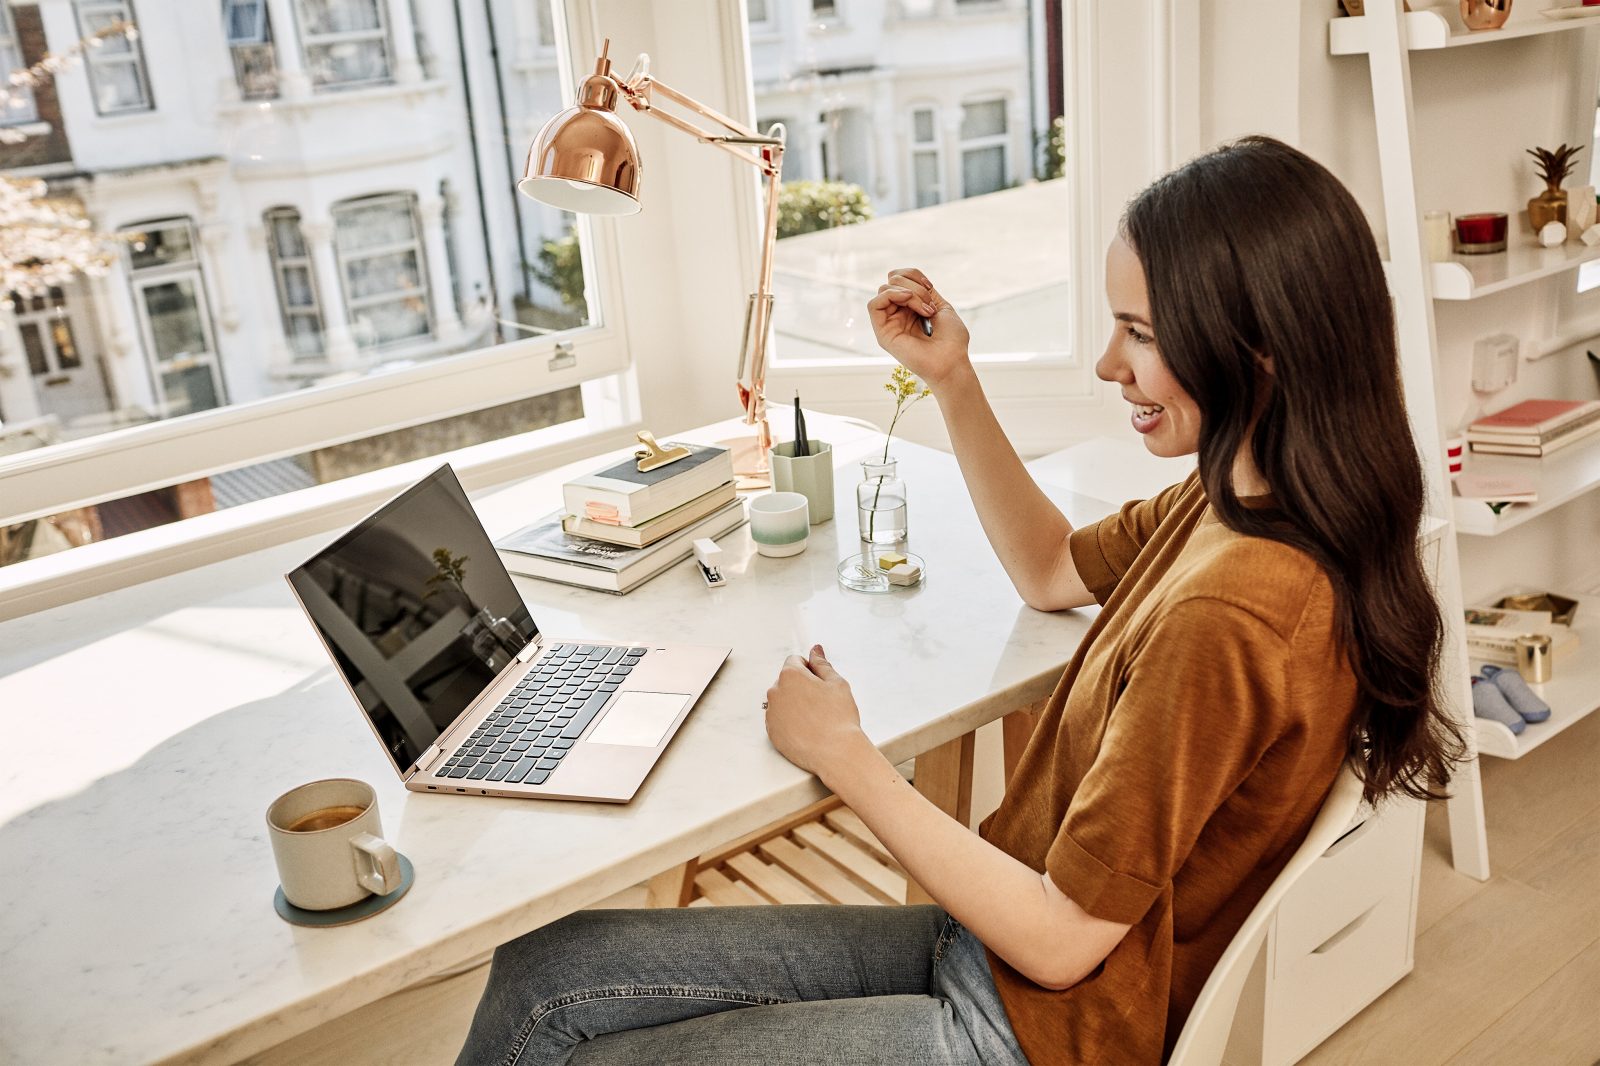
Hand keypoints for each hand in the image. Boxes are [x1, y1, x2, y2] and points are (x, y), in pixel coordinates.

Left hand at [764, 644, 868, 779]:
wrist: (835, 752)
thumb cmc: (839, 716)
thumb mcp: (837, 683)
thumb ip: (822, 664)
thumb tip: (815, 649)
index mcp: (790, 675)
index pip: (794, 661)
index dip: (810, 670)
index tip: (821, 685)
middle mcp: (775, 692)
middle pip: (786, 681)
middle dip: (801, 687)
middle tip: (821, 703)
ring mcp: (771, 713)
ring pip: (782, 701)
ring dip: (794, 704)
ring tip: (815, 719)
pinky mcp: (771, 732)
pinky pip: (779, 720)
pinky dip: (790, 722)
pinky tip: (806, 730)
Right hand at [868, 267, 972, 392]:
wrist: (951, 361)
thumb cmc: (951, 340)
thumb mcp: (940, 306)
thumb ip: (923, 291)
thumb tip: (906, 280)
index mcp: (911, 308)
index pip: (899, 278)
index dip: (913, 275)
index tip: (930, 286)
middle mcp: (898, 314)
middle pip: (892, 280)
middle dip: (914, 285)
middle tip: (930, 305)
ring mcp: (889, 323)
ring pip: (884, 289)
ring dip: (908, 292)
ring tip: (925, 309)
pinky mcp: (882, 333)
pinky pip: (874, 305)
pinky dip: (891, 295)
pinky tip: (907, 299)